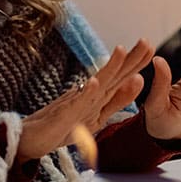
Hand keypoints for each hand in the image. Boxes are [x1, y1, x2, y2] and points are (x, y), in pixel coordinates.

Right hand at [17, 40, 152, 161]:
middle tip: (146, 41)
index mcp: (96, 95)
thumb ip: (117, 100)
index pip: (119, 77)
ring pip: (95, 84)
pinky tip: (94, 82)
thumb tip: (138, 81)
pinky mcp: (63, 115)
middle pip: (112, 75)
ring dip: (109, 68)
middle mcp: (87, 94)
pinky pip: (75, 104)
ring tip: (122, 51)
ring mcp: (74, 103)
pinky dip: (85, 93)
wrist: (30, 140)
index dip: (135, 63)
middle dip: (129, 59)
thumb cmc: (61, 127)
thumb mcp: (97, 115)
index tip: (150, 47)